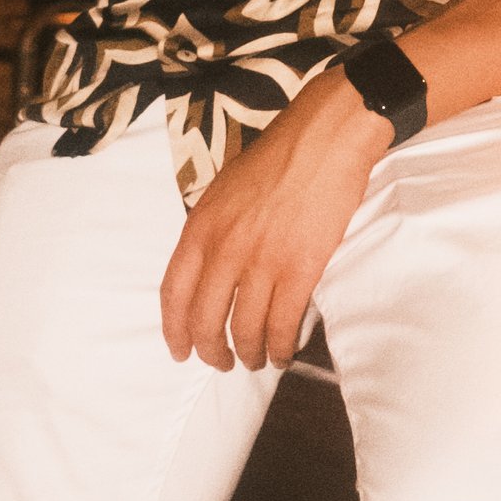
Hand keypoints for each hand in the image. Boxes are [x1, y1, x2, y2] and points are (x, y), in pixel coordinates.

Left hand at [157, 70, 391, 371]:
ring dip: (250, 353)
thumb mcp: (226, 186)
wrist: (326, 137)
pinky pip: (283, 323)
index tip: (180, 350)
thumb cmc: (281, 153)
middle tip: (222, 363)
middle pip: (205, 320)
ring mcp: (262, 261)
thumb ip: (213, 226)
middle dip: (212, 351)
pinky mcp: (301, 268)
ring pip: (245, 329)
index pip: (174, 293)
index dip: (175, 330)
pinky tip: (285, 353)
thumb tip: (212, 261)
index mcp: (201, 226)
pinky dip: (281, 346)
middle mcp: (225, 249)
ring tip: (257, 361)